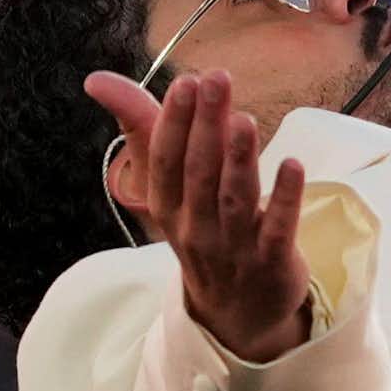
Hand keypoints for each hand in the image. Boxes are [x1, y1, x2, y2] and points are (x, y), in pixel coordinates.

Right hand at [85, 68, 311, 362]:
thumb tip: (97, 79)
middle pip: (199, 174)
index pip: (165, 162)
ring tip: (244, 120)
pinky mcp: (272, 262)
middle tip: (217, 80)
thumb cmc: (200, 228)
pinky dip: (286, 198)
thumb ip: (144, 127)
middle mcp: (196, 228)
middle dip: (206, 126)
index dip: (174, 123)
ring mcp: (234, 248)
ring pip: (234, 200)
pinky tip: (293, 165)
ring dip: (239, 158)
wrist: (235, 311)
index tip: (186, 82)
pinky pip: (278, 229)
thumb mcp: (169, 185)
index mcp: (167, 207)